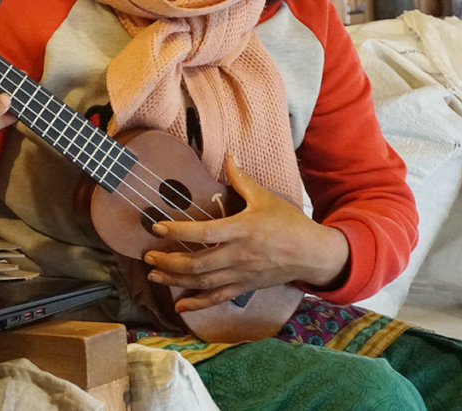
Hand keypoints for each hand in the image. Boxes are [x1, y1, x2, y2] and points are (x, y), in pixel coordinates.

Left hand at [142, 154, 349, 312]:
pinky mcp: (245, 287)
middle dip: (168, 261)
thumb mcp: (265, 198)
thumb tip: (229, 155)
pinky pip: (218, 298)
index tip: (156, 227)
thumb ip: (241, 178)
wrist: (314, 255)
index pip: (204, 232)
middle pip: (197, 263)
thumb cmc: (290, 224)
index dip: (178, 231)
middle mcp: (238, 255)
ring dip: (175, 281)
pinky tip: (180, 306)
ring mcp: (241, 274)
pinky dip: (198, 304)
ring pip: (203, 283)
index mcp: (241, 230)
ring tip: (153, 276)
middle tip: (147, 256)